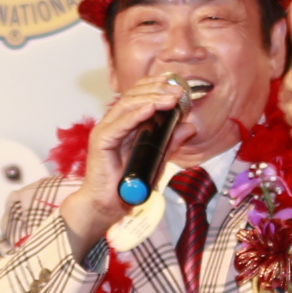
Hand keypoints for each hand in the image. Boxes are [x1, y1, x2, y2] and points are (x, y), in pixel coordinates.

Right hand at [59, 77, 192, 253]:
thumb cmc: (128, 185)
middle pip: (133, 96)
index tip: (177, 85)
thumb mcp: (157, 159)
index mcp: (124, 123)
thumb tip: (190, 126)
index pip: (138, 95)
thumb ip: (171, 142)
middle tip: (179, 91)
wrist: (108, 207)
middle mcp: (113, 123)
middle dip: (157, 90)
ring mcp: (105, 131)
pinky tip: (151, 108)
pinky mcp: (101, 142)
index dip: (156, 86)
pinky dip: (136, 115)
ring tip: (171, 98)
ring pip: (127, 105)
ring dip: (151, 99)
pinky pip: (119, 124)